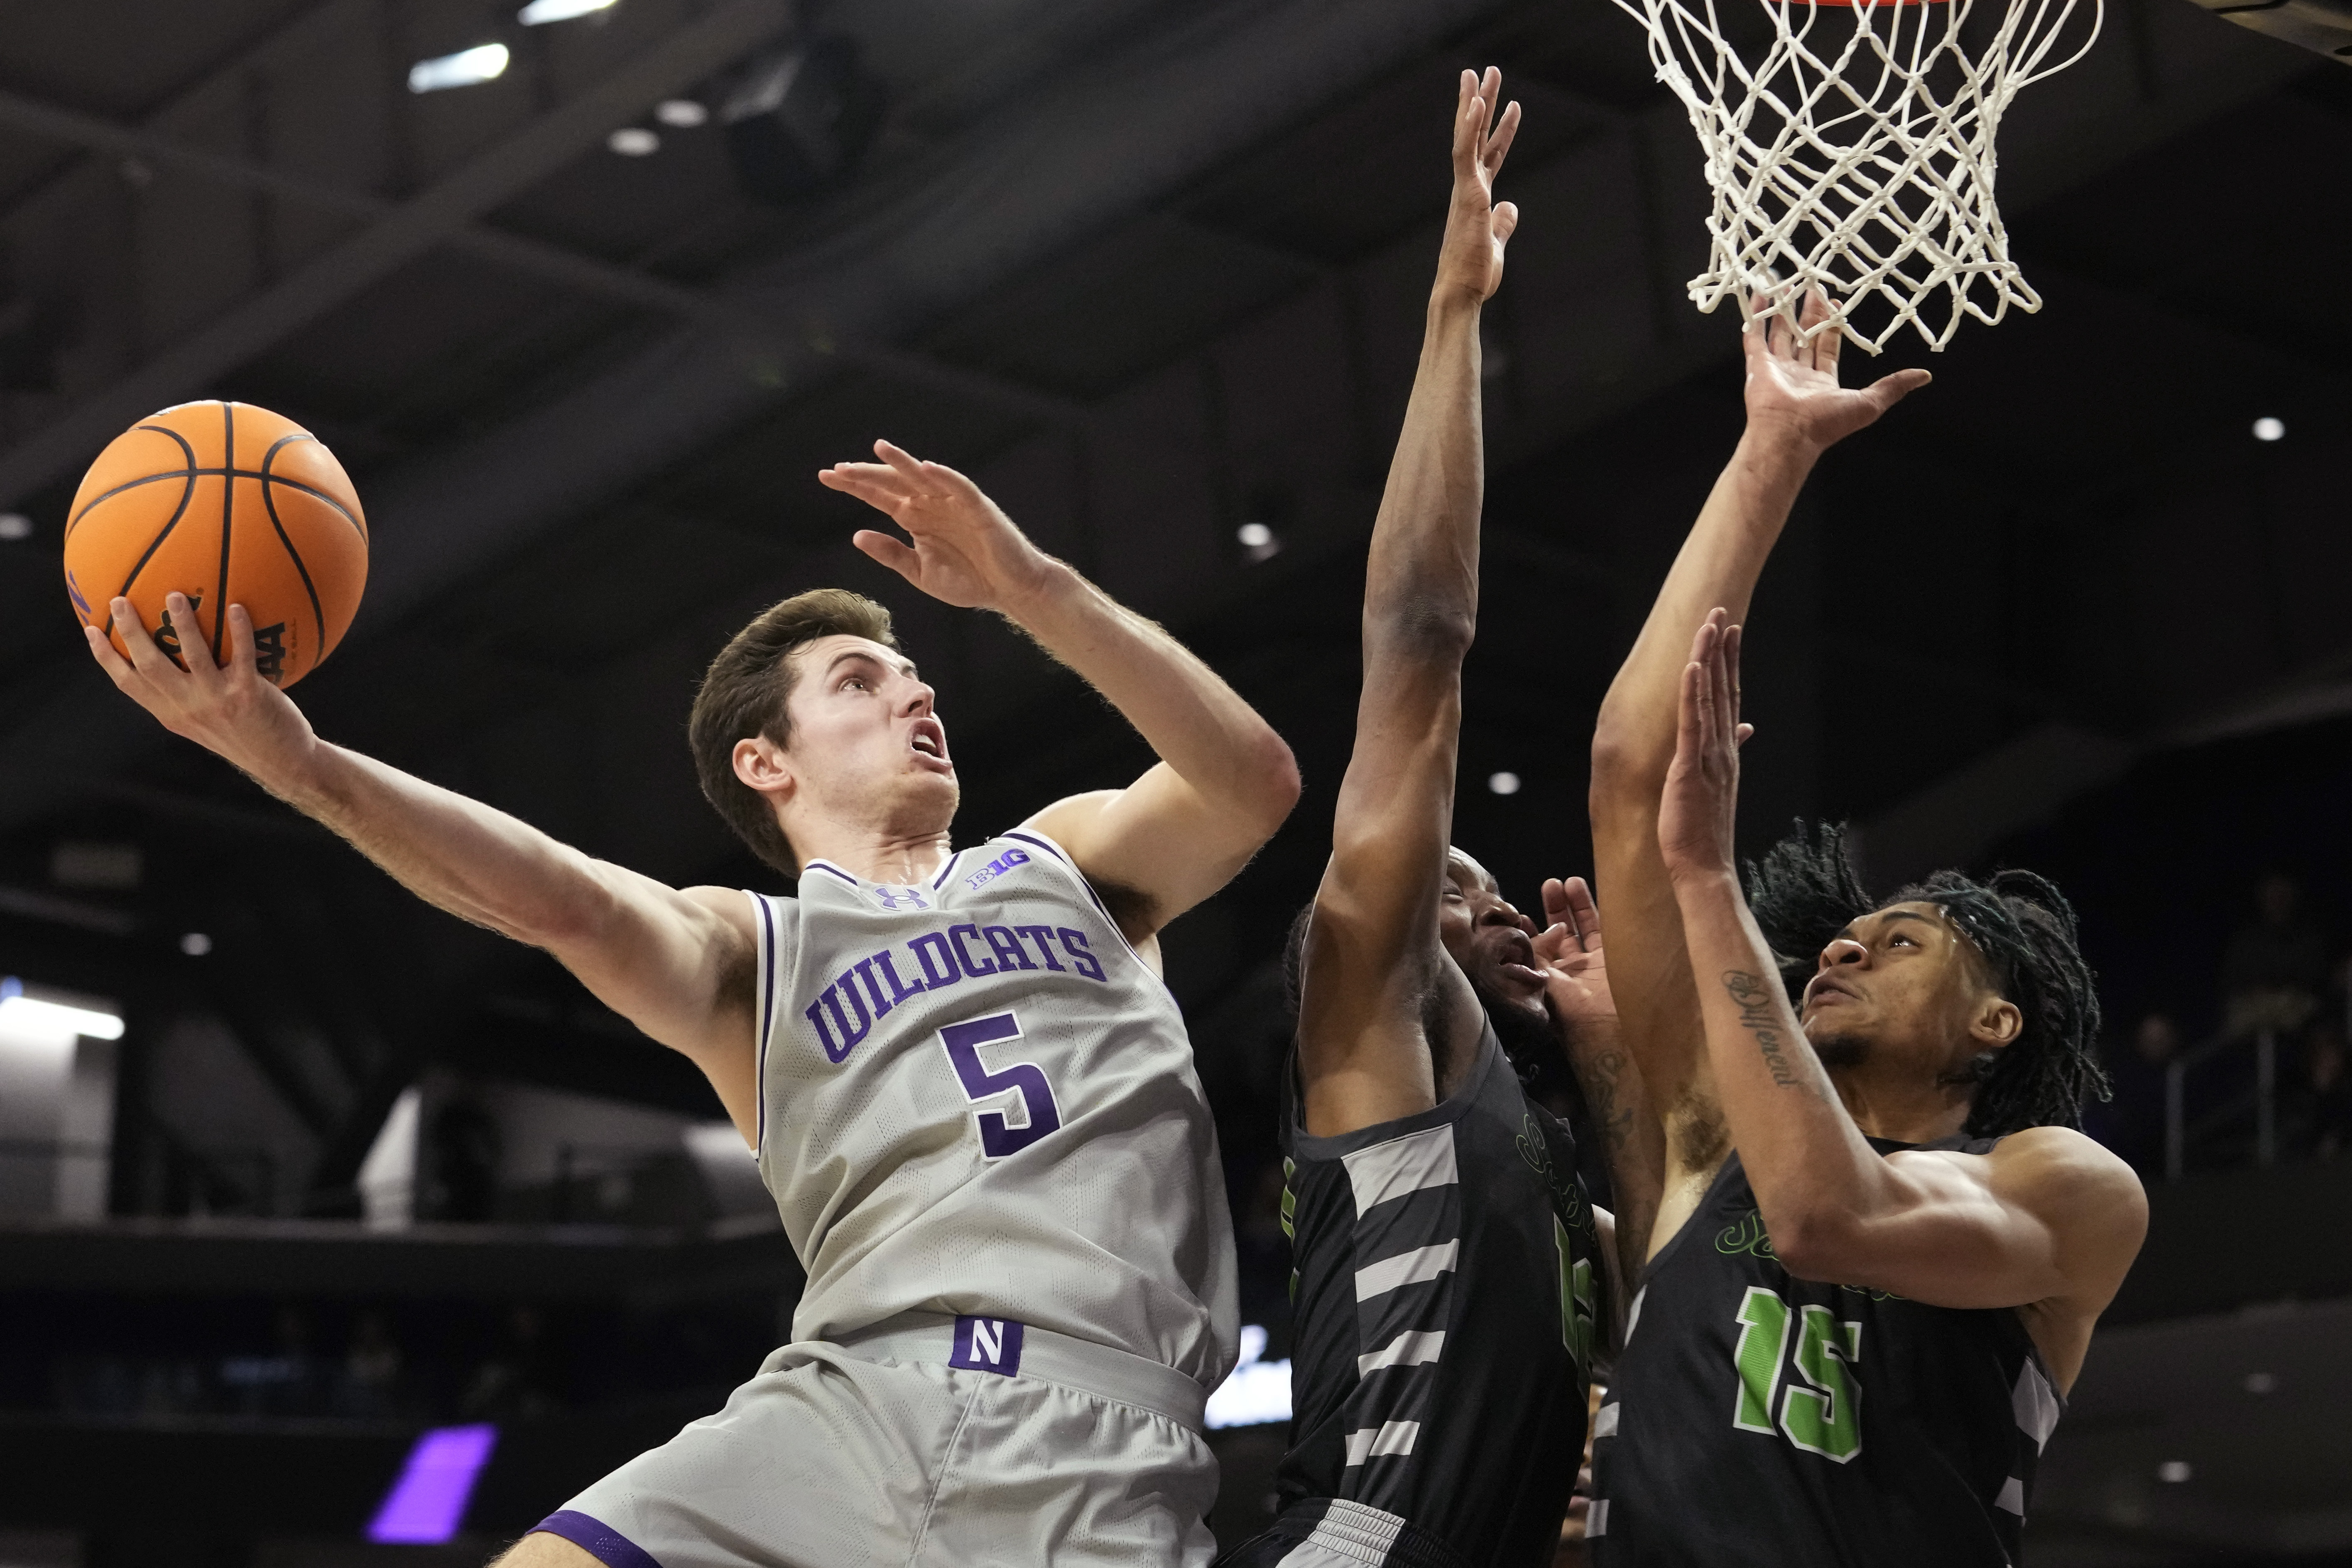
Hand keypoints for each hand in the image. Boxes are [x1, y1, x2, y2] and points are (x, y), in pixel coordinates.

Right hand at [85, 593, 320, 786]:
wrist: (282, 762)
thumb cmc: (243, 734)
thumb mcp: (203, 720)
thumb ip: (185, 694)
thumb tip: (171, 656)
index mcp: (171, 713)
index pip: (128, 684)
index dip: (106, 658)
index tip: (91, 630)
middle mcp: (188, 707)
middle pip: (149, 665)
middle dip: (131, 632)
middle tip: (120, 600)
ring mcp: (217, 701)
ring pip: (193, 657)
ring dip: (182, 625)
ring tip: (173, 596)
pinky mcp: (248, 695)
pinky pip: (242, 656)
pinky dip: (239, 631)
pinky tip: (237, 607)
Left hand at [818, 441, 1058, 613]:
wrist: (1009, 591)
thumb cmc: (969, 581)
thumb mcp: (920, 572)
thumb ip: (891, 554)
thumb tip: (856, 535)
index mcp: (915, 518)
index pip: (879, 496)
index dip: (854, 485)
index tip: (826, 476)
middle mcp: (931, 505)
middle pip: (894, 482)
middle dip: (867, 473)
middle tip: (838, 469)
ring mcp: (954, 504)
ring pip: (923, 476)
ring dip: (902, 462)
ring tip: (879, 448)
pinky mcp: (979, 509)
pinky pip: (960, 488)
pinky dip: (945, 477)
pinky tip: (926, 468)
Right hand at [1433, 67, 1520, 305]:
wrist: (1460, 293)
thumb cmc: (1474, 274)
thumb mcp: (1495, 243)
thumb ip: (1502, 222)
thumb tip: (1510, 207)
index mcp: (1476, 196)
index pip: (1490, 154)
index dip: (1501, 129)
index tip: (1510, 104)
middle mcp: (1468, 187)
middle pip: (1475, 135)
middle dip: (1481, 102)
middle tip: (1486, 71)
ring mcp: (1465, 189)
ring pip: (1466, 137)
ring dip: (1473, 103)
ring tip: (1478, 73)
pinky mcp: (1466, 196)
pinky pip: (1465, 156)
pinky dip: (1469, 129)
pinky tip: (1475, 105)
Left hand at [1536, 875, 1614, 1025]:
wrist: (1607, 1026)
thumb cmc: (1570, 1008)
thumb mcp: (1543, 979)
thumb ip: (1539, 951)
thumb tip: (1550, 928)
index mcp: (1548, 978)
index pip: (1536, 949)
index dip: (1529, 930)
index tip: (1521, 913)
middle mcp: (1570, 970)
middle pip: (1561, 933)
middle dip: (1554, 909)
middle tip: (1549, 884)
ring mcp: (1593, 964)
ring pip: (1584, 927)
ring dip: (1574, 905)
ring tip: (1566, 882)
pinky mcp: (1614, 959)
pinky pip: (1605, 930)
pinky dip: (1597, 911)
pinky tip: (1589, 894)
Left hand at [1658, 609, 1751, 882]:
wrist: (1705, 867)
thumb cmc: (1704, 831)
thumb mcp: (1716, 787)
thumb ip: (1726, 755)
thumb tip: (1744, 730)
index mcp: (1726, 753)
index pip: (1729, 698)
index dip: (1729, 663)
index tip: (1729, 633)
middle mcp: (1723, 749)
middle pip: (1724, 688)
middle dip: (1722, 650)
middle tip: (1722, 612)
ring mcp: (1709, 757)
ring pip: (1709, 698)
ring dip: (1708, 659)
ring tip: (1709, 625)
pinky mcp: (1690, 767)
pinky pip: (1692, 723)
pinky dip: (1692, 693)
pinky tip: (1692, 666)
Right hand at [1743, 287, 1930, 453]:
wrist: (1790, 434)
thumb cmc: (1827, 422)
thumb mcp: (1870, 402)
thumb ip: (1893, 386)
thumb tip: (1924, 376)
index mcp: (1822, 382)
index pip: (1827, 347)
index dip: (1831, 325)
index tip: (1834, 303)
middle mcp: (1798, 374)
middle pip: (1805, 337)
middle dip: (1809, 313)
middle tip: (1812, 287)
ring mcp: (1777, 370)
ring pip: (1780, 334)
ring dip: (1782, 312)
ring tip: (1786, 287)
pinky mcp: (1757, 366)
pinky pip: (1755, 337)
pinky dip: (1756, 317)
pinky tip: (1761, 295)